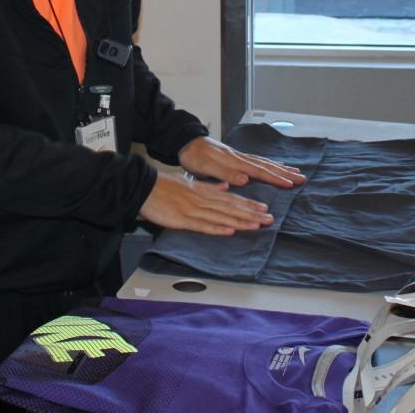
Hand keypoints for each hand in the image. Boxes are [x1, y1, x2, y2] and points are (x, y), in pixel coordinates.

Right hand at [138, 172, 275, 235]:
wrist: (145, 187)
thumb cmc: (165, 185)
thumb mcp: (190, 182)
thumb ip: (209, 186)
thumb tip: (226, 186)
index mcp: (205, 191)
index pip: (232, 199)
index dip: (248, 204)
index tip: (263, 208)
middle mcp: (203, 199)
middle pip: (231, 207)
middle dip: (251, 214)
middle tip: (269, 218)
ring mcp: (194, 209)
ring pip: (222, 216)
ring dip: (240, 221)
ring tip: (257, 225)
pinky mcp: (183, 219)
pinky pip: (203, 225)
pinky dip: (217, 228)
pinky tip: (229, 231)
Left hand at [177, 136, 305, 188]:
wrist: (185, 141)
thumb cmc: (193, 156)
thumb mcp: (205, 167)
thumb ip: (224, 173)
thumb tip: (245, 179)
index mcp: (234, 162)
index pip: (259, 171)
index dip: (275, 178)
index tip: (290, 184)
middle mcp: (240, 158)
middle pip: (266, 165)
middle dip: (285, 173)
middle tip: (302, 178)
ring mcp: (239, 156)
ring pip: (264, 162)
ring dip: (280, 168)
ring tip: (295, 171)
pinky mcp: (236, 157)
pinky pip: (258, 160)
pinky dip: (269, 163)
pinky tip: (274, 164)